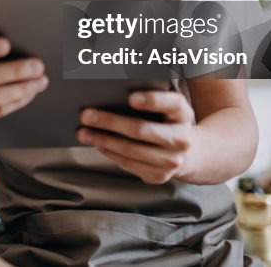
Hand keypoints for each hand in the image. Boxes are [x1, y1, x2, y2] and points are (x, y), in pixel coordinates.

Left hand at [77, 91, 195, 184]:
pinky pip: (129, 164)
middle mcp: (182, 138)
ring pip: (131, 150)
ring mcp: (172, 160)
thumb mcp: (165, 106)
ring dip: (103, 140)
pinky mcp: (160, 176)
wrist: (187, 153)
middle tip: (86, 115)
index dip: (152, 100)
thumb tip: (108, 94)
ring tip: (84, 133)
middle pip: (142, 129)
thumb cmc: (165, 121)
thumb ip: (146, 98)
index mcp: (182, 113)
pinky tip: (97, 144)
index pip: (171, 103)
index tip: (130, 98)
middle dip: (110, 122)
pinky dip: (110, 153)